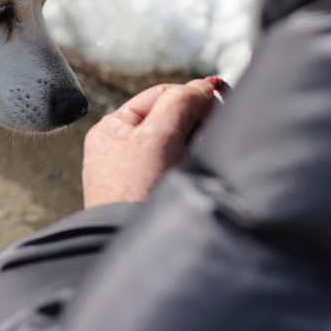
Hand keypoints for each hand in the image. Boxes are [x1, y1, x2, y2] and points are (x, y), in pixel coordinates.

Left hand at [82, 78, 223, 207]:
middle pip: (172, 118)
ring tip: (196, 161)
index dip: (191, 96)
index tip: (217, 103)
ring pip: (180, 144)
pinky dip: (191, 166)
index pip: (161, 95)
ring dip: (195, 146)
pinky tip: (194, 175)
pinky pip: (179, 167)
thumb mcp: (156, 138)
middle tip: (205, 139)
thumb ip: (179, 103)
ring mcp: (135, 173)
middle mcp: (121, 148)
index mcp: (112, 128)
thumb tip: (201, 86)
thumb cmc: (134, 194)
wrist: (126, 244)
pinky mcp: (150, 193)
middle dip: (195, 125)